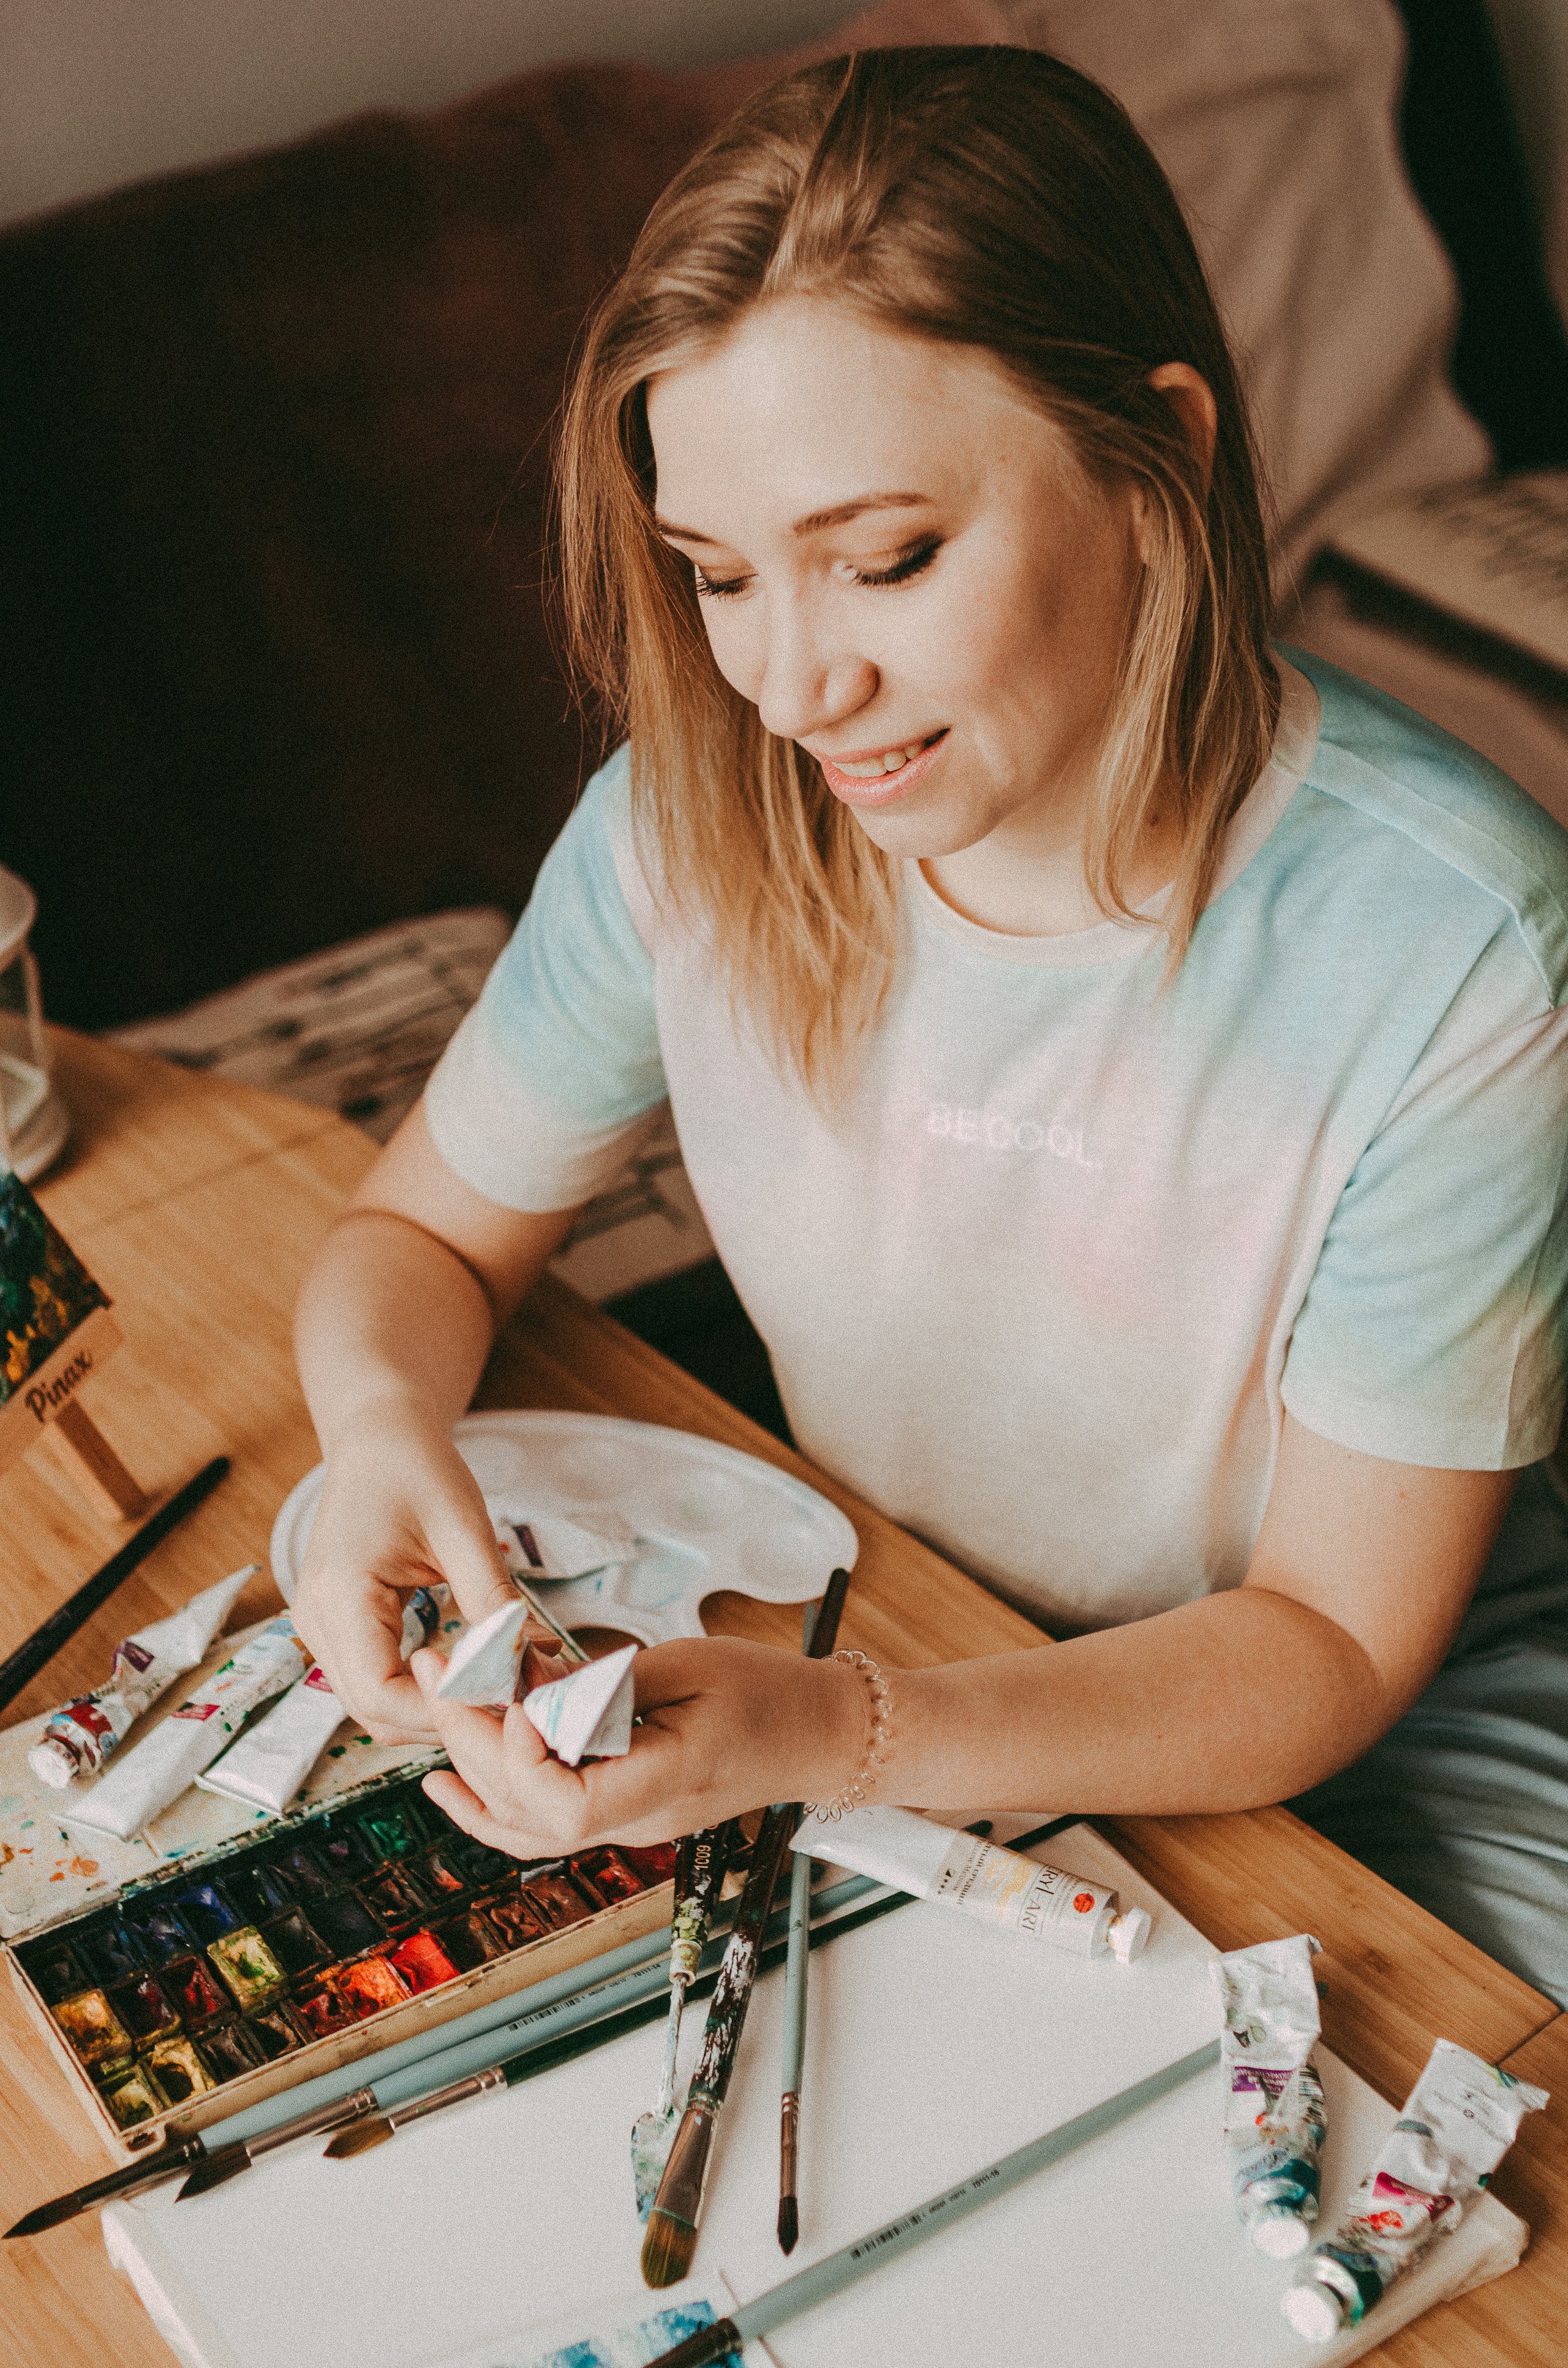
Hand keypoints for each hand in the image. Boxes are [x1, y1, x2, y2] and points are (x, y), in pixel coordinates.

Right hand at [291, 1397, 555, 1740]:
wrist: (378, 1439)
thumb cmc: (417, 1470)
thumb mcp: (464, 1528)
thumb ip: (492, 1599)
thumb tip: (530, 1663)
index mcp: (339, 1594)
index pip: (381, 1694)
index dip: (443, 1709)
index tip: (502, 1695)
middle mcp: (316, 1622)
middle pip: (374, 1713)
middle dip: (444, 1718)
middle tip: (510, 1700)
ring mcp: (320, 1629)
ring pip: (374, 1707)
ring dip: (433, 1710)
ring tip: (494, 1687)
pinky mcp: (336, 1630)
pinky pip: (375, 1681)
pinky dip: (420, 1690)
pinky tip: (466, 1671)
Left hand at [413, 1635, 868, 1855]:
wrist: (814, 1734)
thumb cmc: (767, 1693)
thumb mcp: (690, 1665)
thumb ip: (609, 1686)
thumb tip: (533, 1689)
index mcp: (663, 1786)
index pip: (564, 1807)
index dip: (519, 1756)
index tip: (511, 1695)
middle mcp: (636, 1821)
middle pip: (526, 1810)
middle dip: (469, 1737)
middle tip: (440, 1667)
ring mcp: (625, 1824)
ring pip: (521, 1822)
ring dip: (469, 1762)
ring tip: (437, 1698)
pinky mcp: (617, 1809)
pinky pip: (537, 1824)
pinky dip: (486, 1803)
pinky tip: (444, 1781)